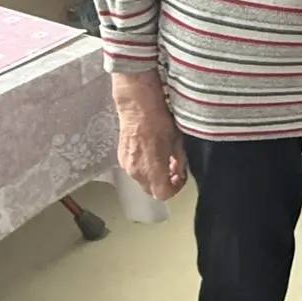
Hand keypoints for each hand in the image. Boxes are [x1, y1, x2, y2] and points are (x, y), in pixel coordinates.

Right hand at [112, 73, 187, 200]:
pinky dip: (144, 167)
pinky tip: (151, 153)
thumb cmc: (158, 120)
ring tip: (163, 159)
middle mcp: (136, 172)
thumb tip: (180, 170)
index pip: (164, 194)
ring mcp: (126, 166)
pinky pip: (134, 170)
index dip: (176, 188)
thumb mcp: (177, 141)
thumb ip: (179, 161)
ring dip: (154, 175)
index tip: (180, 176)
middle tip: (173, 168)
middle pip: (152, 190)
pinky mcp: (121, 157)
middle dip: (165, 183)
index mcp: (152, 169)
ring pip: (143, 181)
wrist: (137, 106)